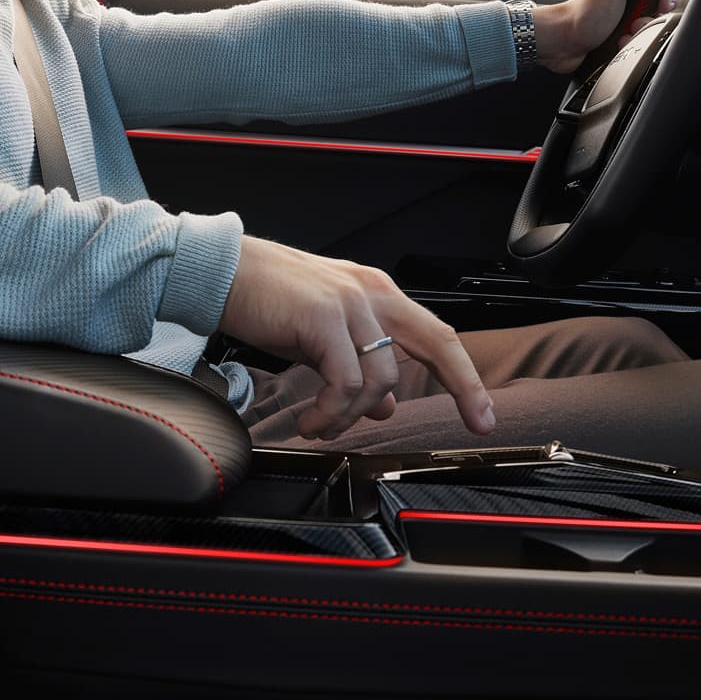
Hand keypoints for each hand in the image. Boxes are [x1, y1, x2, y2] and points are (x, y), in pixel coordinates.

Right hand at [219, 236, 495, 440]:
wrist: (221, 273)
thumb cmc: (265, 300)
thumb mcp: (321, 335)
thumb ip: (356, 363)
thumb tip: (383, 406)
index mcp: (374, 292)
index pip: (434, 334)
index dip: (462, 373)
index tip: (480, 411)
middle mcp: (370, 292)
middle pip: (436, 342)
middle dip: (464, 386)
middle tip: (475, 423)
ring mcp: (349, 302)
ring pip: (380, 379)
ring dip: (350, 417)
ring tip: (321, 426)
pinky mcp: (323, 316)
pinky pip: (344, 383)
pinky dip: (330, 413)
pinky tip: (311, 422)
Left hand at [533, 0, 682, 74]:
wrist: (562, 43)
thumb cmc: (583, 12)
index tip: (662, 6)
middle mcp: (632, 4)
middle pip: (661, 13)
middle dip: (651, 22)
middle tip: (636, 23)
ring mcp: (627, 24)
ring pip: (652, 33)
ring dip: (640, 37)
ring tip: (623, 37)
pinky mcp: (622, 43)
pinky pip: (640, 49)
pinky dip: (631, 48)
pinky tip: (618, 46)